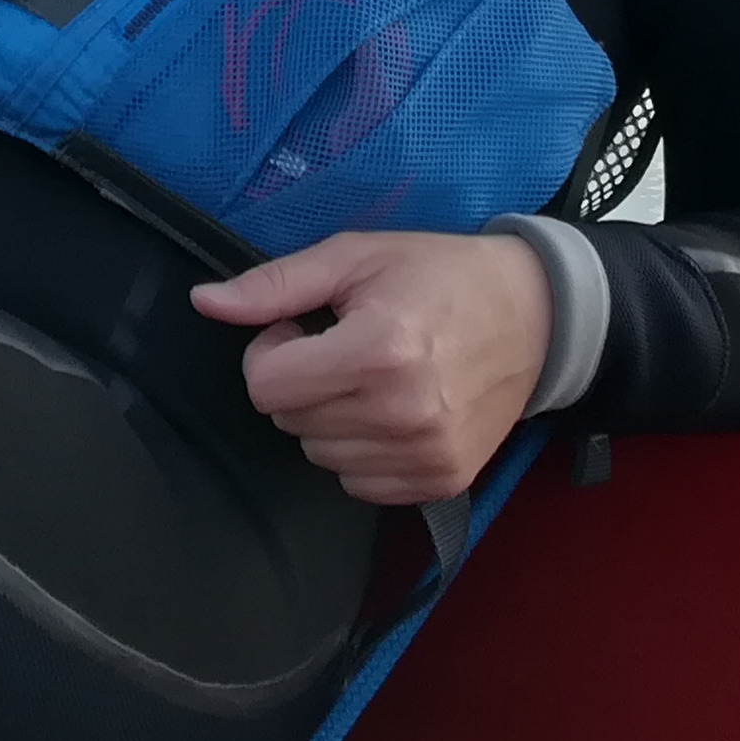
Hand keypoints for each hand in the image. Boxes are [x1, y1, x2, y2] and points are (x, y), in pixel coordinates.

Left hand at [190, 230, 549, 504]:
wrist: (536, 315)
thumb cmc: (440, 276)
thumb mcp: (355, 257)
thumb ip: (275, 285)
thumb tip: (203, 302)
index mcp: (377, 351)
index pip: (265, 386)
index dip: (272, 351)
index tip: (305, 328)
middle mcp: (401, 412)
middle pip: (288, 421)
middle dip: (301, 382)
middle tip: (345, 346)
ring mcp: (425, 453)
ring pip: (319, 454)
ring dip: (330, 418)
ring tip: (373, 376)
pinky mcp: (441, 480)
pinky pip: (358, 482)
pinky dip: (362, 450)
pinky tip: (392, 409)